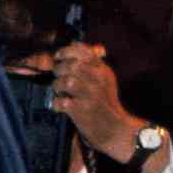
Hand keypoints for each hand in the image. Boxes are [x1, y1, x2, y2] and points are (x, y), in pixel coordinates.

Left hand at [49, 42, 142, 166]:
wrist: (115, 128)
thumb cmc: (106, 103)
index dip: (67, 51)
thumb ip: (92, 62)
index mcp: (102, 70)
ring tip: (60, 92)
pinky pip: (62, 102)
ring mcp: (90, 95)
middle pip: (72, 65)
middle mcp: (98, 80)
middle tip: (58, 77)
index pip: (84, 51)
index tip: (59, 56)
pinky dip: (57, 103)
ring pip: (66, 81)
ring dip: (57, 86)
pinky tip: (60, 106)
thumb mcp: (105, 79)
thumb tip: (74, 43)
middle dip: (59, 70)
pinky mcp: (82, 110)